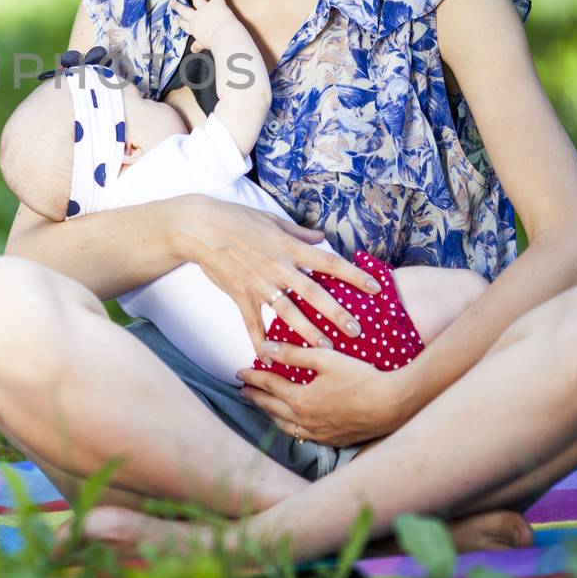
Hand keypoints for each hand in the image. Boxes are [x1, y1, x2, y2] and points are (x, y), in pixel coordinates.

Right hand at [171, 0, 243, 51]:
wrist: (222, 36)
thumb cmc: (214, 44)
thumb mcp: (204, 45)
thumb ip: (199, 45)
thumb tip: (193, 50)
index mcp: (193, 29)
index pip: (185, 25)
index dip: (181, 21)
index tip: (177, 19)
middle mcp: (197, 17)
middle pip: (185, 10)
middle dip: (179, 6)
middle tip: (174, 2)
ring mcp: (205, 8)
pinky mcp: (216, 2)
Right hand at [174, 195, 382, 354]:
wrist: (202, 228)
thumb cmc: (237, 219)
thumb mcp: (272, 220)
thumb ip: (299, 233)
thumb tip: (321, 237)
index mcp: (289, 248)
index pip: (329, 262)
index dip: (354, 276)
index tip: (375, 288)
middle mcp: (278, 268)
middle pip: (314, 293)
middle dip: (337, 313)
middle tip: (356, 331)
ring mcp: (259, 284)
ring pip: (288, 312)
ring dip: (307, 332)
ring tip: (326, 348)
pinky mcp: (241, 296)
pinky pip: (253, 323)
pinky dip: (261, 342)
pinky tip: (271, 358)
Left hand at [238, 341, 415, 445]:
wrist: (391, 405)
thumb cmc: (360, 377)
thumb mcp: (325, 359)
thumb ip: (293, 353)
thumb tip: (265, 348)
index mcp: (300, 399)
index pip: (269, 386)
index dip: (253, 378)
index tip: (239, 373)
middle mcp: (305, 420)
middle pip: (272, 408)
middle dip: (256, 398)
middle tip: (243, 391)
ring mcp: (319, 433)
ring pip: (286, 426)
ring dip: (271, 415)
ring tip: (264, 407)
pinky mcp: (333, 440)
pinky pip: (303, 436)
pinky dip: (291, 428)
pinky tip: (294, 425)